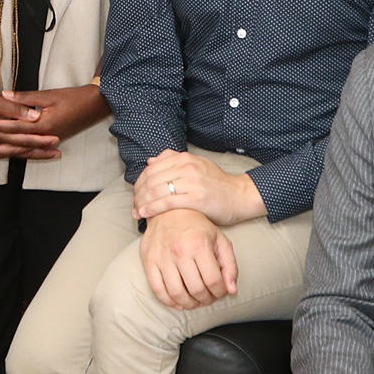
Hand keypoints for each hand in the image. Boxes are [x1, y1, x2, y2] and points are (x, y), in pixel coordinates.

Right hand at [0, 79, 59, 158]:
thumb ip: (15, 109)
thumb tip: (34, 117)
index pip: (24, 140)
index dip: (41, 140)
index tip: (56, 140)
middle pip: (22, 150)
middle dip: (40, 151)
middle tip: (57, 152)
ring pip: (14, 151)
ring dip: (30, 153)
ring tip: (46, 154)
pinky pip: (5, 149)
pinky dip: (16, 152)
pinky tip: (21, 154)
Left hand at [0, 85, 110, 158]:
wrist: (97, 105)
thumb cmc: (74, 97)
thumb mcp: (49, 95)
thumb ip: (25, 98)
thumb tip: (4, 95)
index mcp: (44, 125)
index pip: (15, 128)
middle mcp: (45, 137)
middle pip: (17, 146)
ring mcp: (50, 140)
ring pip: (24, 150)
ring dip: (7, 152)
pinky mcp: (53, 139)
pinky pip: (32, 149)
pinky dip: (19, 151)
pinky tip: (10, 150)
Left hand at [133, 150, 264, 226]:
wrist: (240, 195)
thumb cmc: (218, 183)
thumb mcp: (198, 164)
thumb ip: (174, 160)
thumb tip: (151, 160)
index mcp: (185, 158)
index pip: (152, 167)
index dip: (140, 181)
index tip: (136, 192)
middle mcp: (187, 167)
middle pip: (152, 179)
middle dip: (138, 193)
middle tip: (133, 204)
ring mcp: (192, 182)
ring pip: (156, 190)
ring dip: (142, 202)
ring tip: (136, 212)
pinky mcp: (196, 198)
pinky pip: (167, 202)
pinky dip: (152, 209)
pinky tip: (144, 214)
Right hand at [138, 206, 237, 308]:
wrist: (169, 211)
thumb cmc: (197, 227)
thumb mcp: (220, 240)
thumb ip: (230, 265)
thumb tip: (232, 290)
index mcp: (200, 245)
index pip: (213, 281)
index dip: (219, 292)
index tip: (220, 292)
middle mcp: (180, 251)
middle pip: (196, 289)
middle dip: (206, 299)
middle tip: (208, 298)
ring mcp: (162, 257)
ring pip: (176, 293)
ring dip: (189, 304)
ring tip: (195, 301)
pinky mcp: (149, 260)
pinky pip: (157, 289)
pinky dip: (169, 301)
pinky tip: (178, 302)